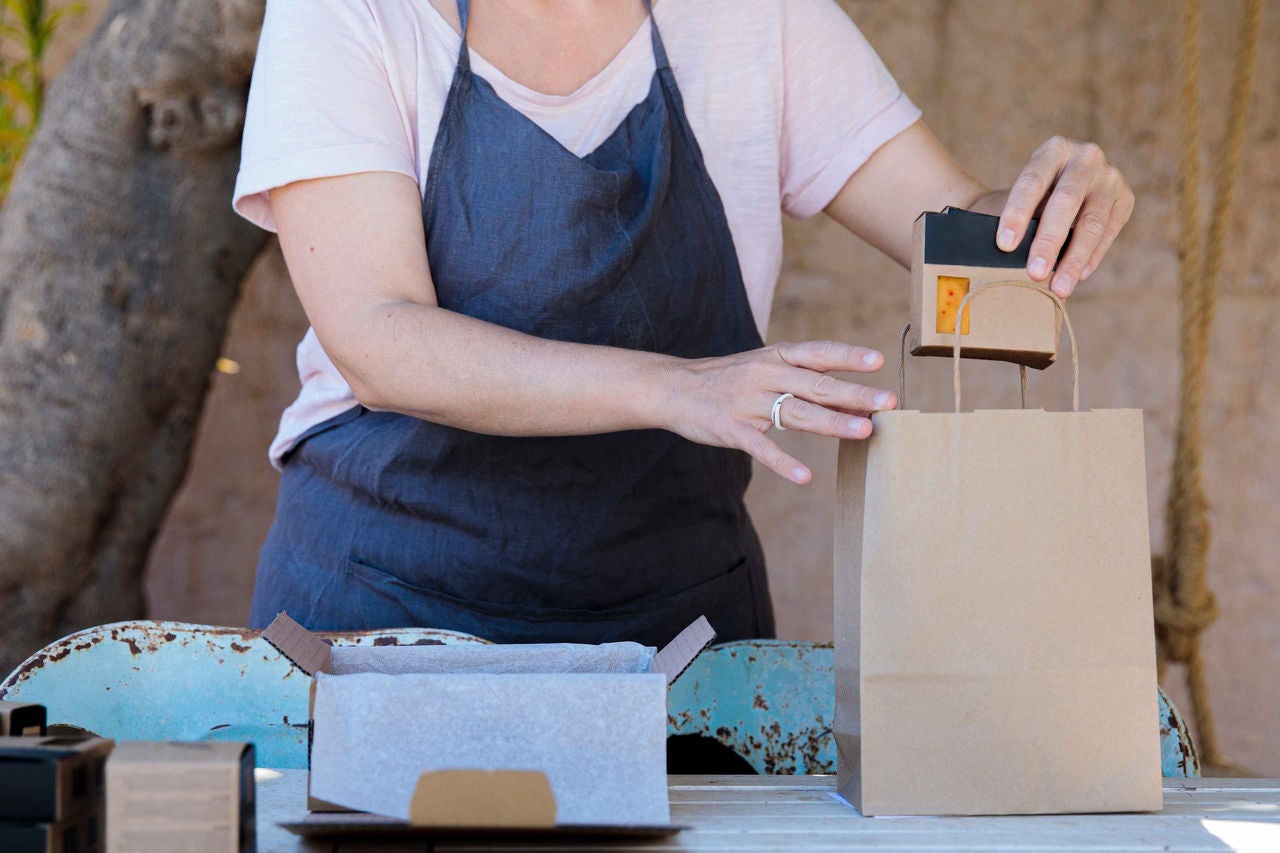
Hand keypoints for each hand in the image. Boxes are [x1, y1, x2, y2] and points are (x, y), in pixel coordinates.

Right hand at [657, 341, 896, 483]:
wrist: (674, 388)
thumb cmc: (729, 379)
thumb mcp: (764, 368)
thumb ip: (804, 383)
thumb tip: (852, 401)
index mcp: (776, 356)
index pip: (818, 353)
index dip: (848, 356)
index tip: (878, 362)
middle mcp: (765, 374)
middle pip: (816, 384)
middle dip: (855, 393)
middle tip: (888, 401)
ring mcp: (748, 402)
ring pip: (796, 413)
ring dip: (833, 422)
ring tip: (864, 431)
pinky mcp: (731, 428)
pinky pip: (762, 448)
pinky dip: (783, 463)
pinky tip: (805, 476)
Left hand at [996, 136, 1134, 296]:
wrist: (1057, 189)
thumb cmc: (1028, 199)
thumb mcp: (1018, 197)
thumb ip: (1015, 218)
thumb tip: (1009, 255)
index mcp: (1053, 150)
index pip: (1032, 182)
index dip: (1017, 214)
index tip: (1004, 246)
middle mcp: (1086, 157)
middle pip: (1066, 202)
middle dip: (1048, 241)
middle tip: (1035, 273)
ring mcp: (1110, 177)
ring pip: (1092, 222)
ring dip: (1074, 258)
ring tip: (1059, 288)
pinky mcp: (1125, 198)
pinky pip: (1108, 232)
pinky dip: (1091, 257)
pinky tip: (1077, 277)